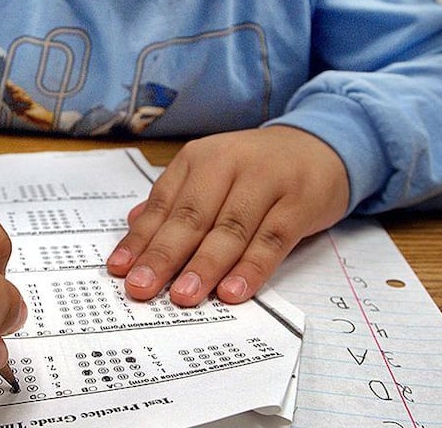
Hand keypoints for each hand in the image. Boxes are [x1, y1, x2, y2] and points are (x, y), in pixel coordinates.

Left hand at [107, 125, 348, 305]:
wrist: (322, 146)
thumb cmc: (255, 169)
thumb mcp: (212, 173)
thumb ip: (175, 199)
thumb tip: (133, 224)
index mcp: (199, 159)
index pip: (163, 204)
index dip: (140, 239)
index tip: (119, 270)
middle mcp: (229, 164)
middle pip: (192, 217)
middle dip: (164, 256)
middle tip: (141, 287)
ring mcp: (266, 182)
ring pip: (230, 230)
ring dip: (204, 266)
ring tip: (182, 296)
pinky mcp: (299, 203)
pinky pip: (271, 240)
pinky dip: (251, 268)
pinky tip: (232, 292)